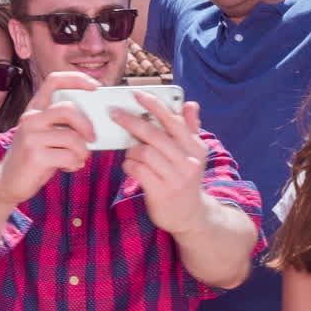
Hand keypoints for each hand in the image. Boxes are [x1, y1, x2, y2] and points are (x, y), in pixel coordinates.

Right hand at [0, 71, 99, 205]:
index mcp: (34, 109)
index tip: (95, 86)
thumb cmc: (34, 157)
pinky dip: (75, 164)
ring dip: (83, 152)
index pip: (54, 80)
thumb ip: (62, 122)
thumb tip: (95, 118)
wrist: (7, 182)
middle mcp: (30, 118)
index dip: (76, 79)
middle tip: (92, 138)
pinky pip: (69, 156)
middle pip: (68, 109)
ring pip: (73, 137)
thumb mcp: (44, 134)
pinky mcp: (34, 156)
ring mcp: (30, 136)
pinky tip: (69, 167)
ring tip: (78, 158)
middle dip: (87, 125)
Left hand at [111, 95, 208, 235]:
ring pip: (143, 152)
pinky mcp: (162, 192)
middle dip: (131, 121)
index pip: (174, 121)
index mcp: (196, 147)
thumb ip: (189, 129)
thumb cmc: (186, 178)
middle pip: (154, 134)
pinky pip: (137, 170)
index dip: (154, 105)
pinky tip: (130, 166)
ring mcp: (175, 178)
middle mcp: (188, 161)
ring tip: (130, 151)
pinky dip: (129, 165)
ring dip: (131, 149)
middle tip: (114, 113)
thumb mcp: (194, 154)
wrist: (192, 216)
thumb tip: (190, 104)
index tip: (137, 94)